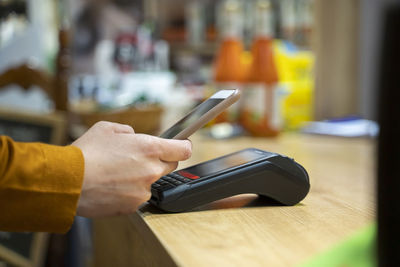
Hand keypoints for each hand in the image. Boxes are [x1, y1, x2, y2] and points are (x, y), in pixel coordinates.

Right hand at [72, 121, 191, 216]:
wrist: (68, 181)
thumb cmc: (86, 153)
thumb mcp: (107, 128)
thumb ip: (128, 131)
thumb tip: (134, 136)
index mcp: (149, 148)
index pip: (183, 149)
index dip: (183, 147)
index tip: (181, 146)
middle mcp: (151, 169)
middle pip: (170, 166)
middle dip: (159, 161)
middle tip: (139, 159)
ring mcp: (144, 190)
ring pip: (152, 182)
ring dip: (142, 178)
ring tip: (118, 173)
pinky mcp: (134, 205)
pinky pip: (138, 196)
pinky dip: (130, 192)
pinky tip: (113, 186)